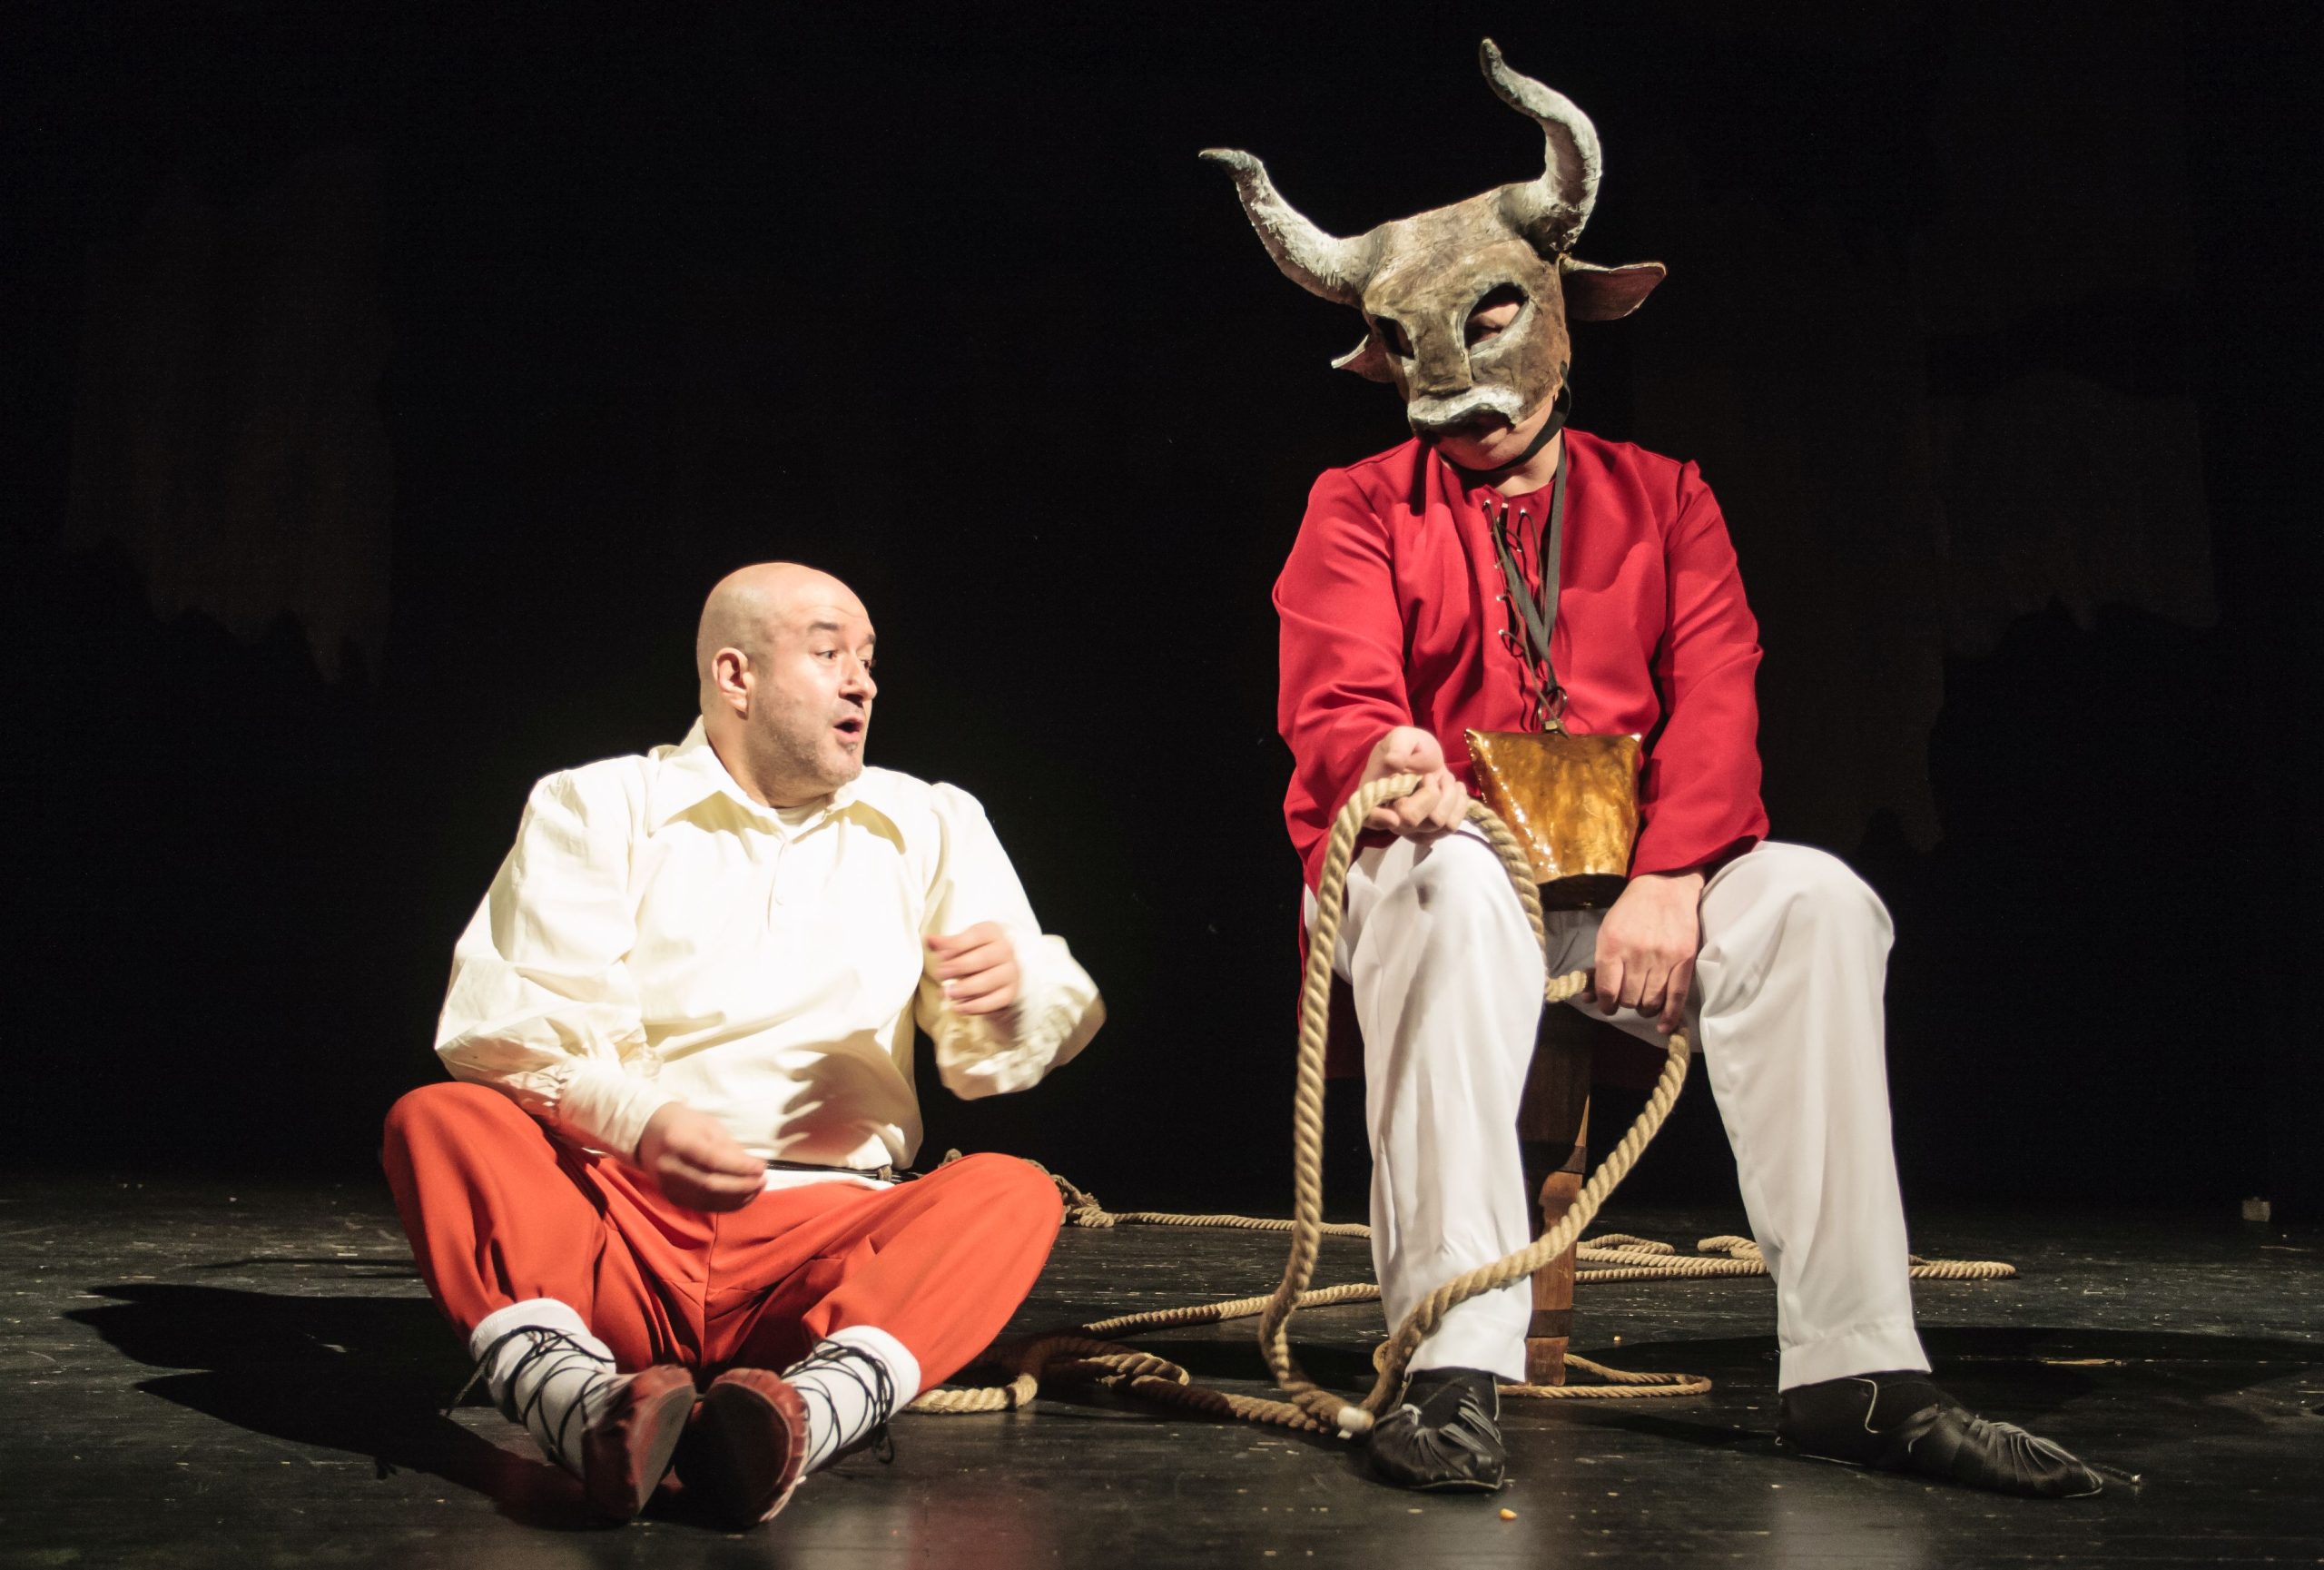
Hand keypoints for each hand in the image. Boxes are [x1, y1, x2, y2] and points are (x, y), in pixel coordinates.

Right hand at [635, 1102, 765, 1211]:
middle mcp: (669, 1167)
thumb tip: (752, 1168)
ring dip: (737, 1198)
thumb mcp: (707, 1125)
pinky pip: (702, 1206)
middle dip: (742, 1186)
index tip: (762, 1167)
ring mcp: (667, 1185)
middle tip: (763, 1180)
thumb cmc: (683, 1123)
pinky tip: (740, 1198)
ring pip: (708, 1201)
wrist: (646, 1133)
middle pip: (711, 1185)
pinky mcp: (670, 1197)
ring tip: (756, 1189)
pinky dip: (724, 1205)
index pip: (714, 1160)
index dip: (741, 1167)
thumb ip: (728, 1147)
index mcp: (678, 1141)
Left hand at [927, 922, 1020, 1015]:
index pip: (976, 936)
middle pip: (983, 958)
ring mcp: (1010, 972)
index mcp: (992, 932)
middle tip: (940, 975)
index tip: (939, 956)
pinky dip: (975, 1006)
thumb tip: (930, 940)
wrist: (995, 969)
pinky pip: (995, 1001)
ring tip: (948, 993)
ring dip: (966, 988)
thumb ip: (945, 943)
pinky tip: (959, 1008)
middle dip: (959, 967)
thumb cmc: (974, 953)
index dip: (956, 946)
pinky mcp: (1010, 992)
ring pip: (989, 981)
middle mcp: (1005, 950)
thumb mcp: (960, 944)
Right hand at [1360, 726, 1470, 838]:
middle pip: (1411, 819)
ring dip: (1447, 796)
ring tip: (1443, 779)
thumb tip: (1393, 761)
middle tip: (1429, 775)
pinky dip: (1459, 804)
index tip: (1394, 817)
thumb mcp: (1401, 738)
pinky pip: (1452, 826)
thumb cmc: (1406, 747)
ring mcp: (1413, 829)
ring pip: (1437, 823)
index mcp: (1374, 795)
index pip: (1371, 817)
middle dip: (1429, 793)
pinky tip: (1455, 788)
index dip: (1380, 820)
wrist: (1423, 755)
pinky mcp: (1432, 831)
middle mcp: (1391, 818)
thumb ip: (1397, 747)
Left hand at [1591, 871, 1705, 1032]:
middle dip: (1625, 1003)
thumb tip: (1589, 997)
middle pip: (1629, 998)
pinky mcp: (1684, 960)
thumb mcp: (1607, 931)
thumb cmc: (1631, 910)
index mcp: (1612, 944)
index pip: (1607, 989)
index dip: (1605, 1004)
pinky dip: (1669, 1017)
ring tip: (1643, 1001)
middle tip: (1626, 997)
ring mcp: (1662, 958)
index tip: (1607, 1005)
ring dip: (1644, 1007)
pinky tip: (1663, 1027)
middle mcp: (1637, 953)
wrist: (1666, 886)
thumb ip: (1599, 965)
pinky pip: (1676, 997)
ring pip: (1650, 1002)